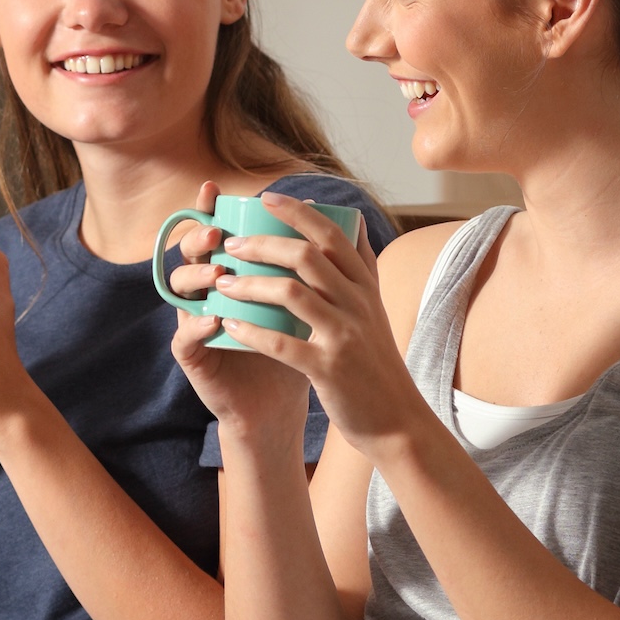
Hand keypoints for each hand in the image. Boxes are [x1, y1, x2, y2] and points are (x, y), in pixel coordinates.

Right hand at [165, 180, 312, 446]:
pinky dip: (197, 326)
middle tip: (218, 233)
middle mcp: (208, 292)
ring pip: (180, 288)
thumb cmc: (294, 350)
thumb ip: (314, 263)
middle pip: (190, 253)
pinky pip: (184, 336)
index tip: (215, 190)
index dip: (208, 210)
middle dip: (199, 237)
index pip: (215, 233)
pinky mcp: (193, 357)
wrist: (279, 405)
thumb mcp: (307, 302)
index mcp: (232, 273)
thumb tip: (341, 216)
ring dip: (197, 277)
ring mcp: (195, 321)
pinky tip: (214, 320)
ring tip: (218, 274)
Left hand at [197, 192, 432, 458]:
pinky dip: (252, 332)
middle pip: (307, 256)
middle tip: (231, 244)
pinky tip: (229, 325)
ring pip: (291, 294)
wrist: (396, 420)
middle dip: (262, 244)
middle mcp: (358, 304)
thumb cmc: (375, 362)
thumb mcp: (375, 308)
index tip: (266, 199)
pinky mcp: (328, 369)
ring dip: (250, 284)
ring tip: (223, 283)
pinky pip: (283, 344)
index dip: (297, 212)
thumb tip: (354, 218)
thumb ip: (362, 266)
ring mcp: (344, 336)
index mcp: (365, 286)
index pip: (332, 234)